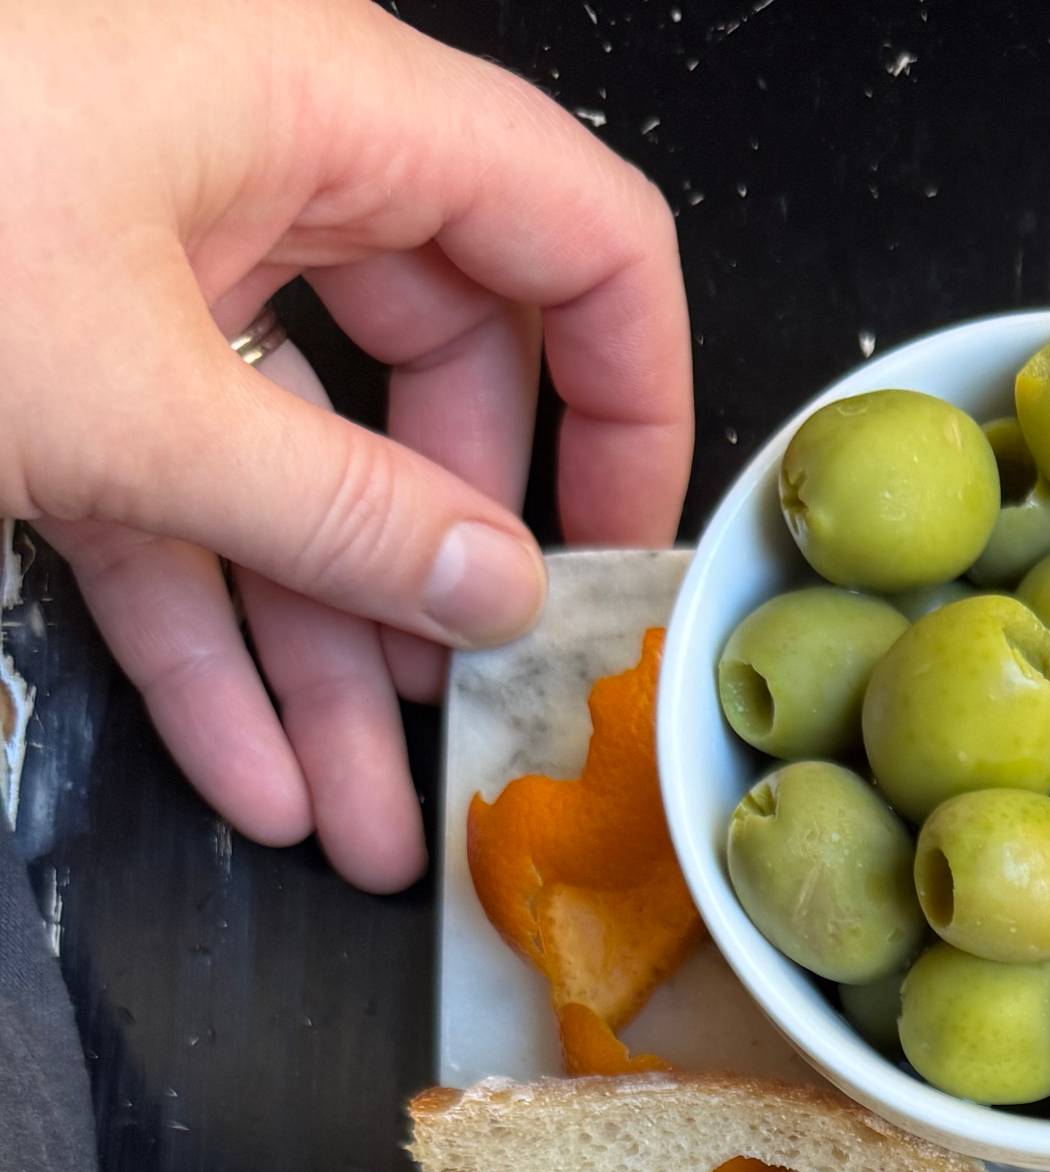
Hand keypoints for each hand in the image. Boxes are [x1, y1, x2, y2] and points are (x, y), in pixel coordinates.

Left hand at [0, 0, 692, 890]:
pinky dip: (204, 637)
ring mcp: (146, 258)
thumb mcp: (139, 402)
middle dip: (448, 586)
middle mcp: (255, 167)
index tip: (627, 560)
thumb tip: (498, 595)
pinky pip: (173, 503)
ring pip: (295, 474)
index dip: (637, 401)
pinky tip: (250, 777)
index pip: (576, 234)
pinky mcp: (50, 348)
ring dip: (326, 662)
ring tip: (379, 833)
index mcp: (320, 106)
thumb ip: (347, 516)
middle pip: (434, 386)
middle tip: (489, 730)